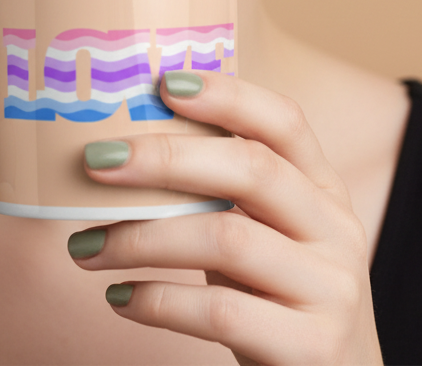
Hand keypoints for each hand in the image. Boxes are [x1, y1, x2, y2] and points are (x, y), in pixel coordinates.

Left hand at [67, 72, 382, 365]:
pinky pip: (221, 312)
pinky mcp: (311, 349)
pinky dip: (158, 301)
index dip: (227, 95)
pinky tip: (119, 297)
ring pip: (228, 238)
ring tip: (85, 246)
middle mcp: (336, 230)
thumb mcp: (267, 235)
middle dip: (166, 158)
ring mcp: (330, 290)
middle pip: (252, 169)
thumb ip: (224, 192)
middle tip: (96, 161)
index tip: (163, 83)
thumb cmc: (277, 301)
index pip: (285, 121)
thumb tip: (125, 145)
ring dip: (143, 237)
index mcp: (323, 189)